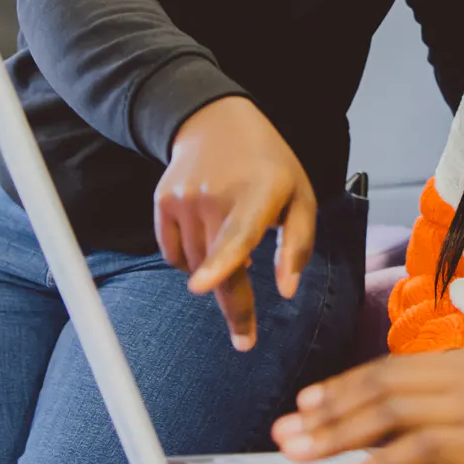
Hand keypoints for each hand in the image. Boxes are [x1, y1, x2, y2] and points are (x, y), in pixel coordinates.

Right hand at [155, 96, 315, 350]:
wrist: (215, 123)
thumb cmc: (269, 167)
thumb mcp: (300, 196)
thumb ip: (298, 245)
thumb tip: (286, 291)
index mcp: (258, 192)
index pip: (237, 233)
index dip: (221, 262)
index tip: (201, 288)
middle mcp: (215, 195)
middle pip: (218, 267)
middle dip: (234, 308)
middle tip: (245, 341)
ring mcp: (184, 198)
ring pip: (197, 265)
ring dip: (216, 273)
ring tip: (235, 249)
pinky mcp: (162, 202)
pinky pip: (174, 254)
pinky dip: (193, 261)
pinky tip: (209, 240)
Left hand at [270, 344, 463, 463]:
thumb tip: (437, 427)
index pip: (393, 368)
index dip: (347, 385)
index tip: (309, 400)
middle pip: (379, 389)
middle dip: (327, 409)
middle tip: (286, 428)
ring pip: (388, 415)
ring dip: (337, 434)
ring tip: (298, 451)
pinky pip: (420, 451)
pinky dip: (381, 463)